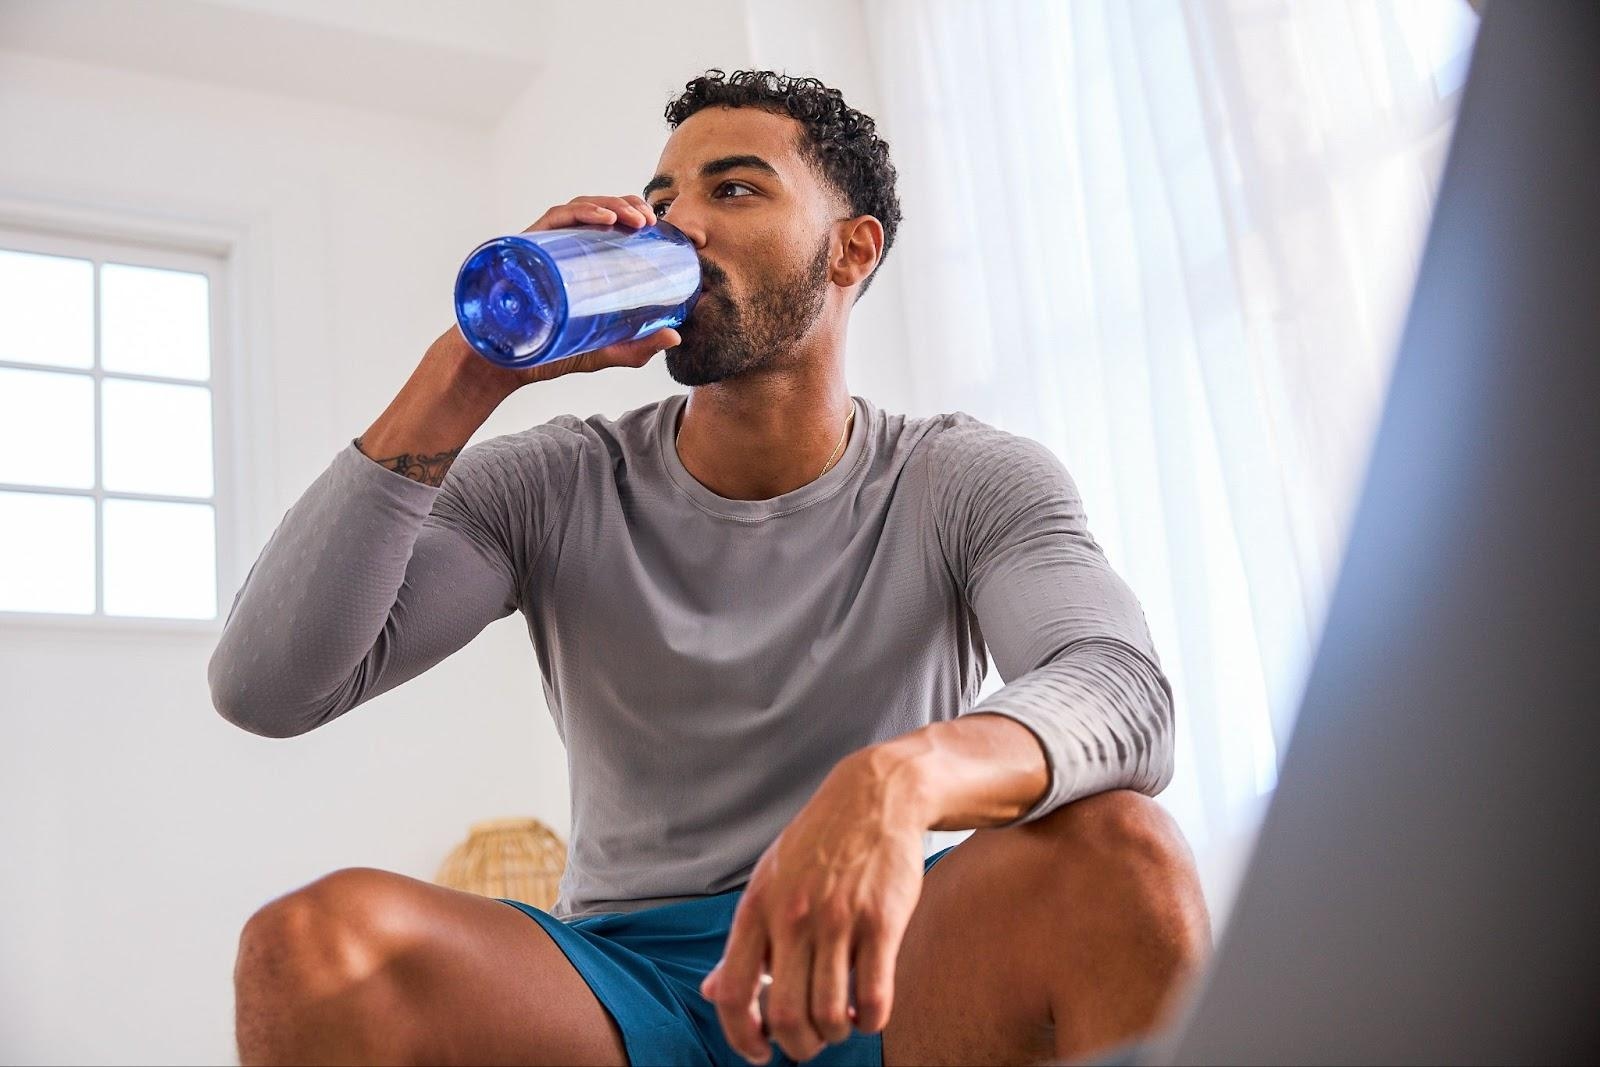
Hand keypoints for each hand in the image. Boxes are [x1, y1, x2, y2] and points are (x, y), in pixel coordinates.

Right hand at [443, 193, 681, 397]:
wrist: (505, 363)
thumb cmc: (550, 351)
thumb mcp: (604, 351)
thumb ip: (637, 346)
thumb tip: (676, 338)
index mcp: (585, 263)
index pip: (617, 228)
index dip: (642, 218)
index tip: (667, 229)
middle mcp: (566, 248)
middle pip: (602, 211)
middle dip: (631, 207)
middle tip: (652, 223)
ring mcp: (547, 245)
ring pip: (582, 207)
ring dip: (613, 205)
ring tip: (636, 219)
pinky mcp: (528, 244)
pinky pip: (557, 217)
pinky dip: (583, 212)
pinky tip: (606, 219)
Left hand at [700, 756, 928, 1063]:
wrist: (876, 796)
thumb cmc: (818, 844)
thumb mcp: (768, 881)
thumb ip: (744, 941)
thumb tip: (712, 991)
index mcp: (757, 909)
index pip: (731, 992)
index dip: (740, 1037)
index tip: (760, 1051)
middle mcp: (793, 917)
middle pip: (784, 1014)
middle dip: (797, 1045)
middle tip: (808, 1040)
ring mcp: (838, 919)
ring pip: (829, 1014)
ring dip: (834, 1035)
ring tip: (840, 1023)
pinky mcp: (882, 921)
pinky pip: (875, 997)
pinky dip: (870, 1021)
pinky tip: (868, 1012)